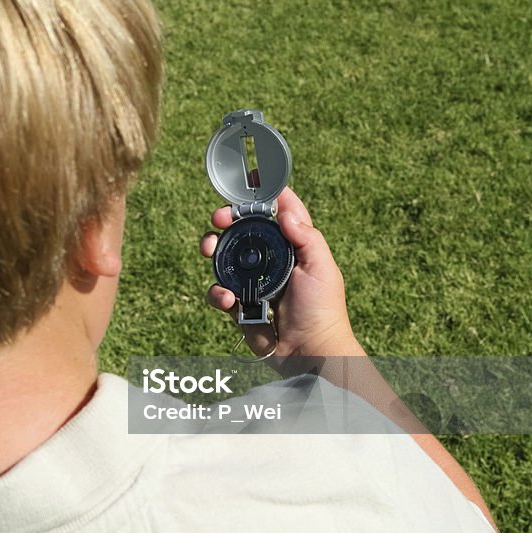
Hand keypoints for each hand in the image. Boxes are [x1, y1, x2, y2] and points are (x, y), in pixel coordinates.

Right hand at [199, 187, 360, 359]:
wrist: (309, 354)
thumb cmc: (323, 311)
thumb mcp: (322, 268)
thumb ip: (306, 237)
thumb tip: (285, 209)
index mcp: (293, 246)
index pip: (278, 212)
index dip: (264, 193)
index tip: (249, 178)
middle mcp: (271, 260)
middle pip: (242, 229)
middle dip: (227, 219)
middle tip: (219, 218)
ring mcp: (253, 282)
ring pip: (224, 257)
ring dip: (213, 248)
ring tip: (208, 248)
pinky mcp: (240, 306)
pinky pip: (219, 292)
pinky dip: (217, 292)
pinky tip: (226, 298)